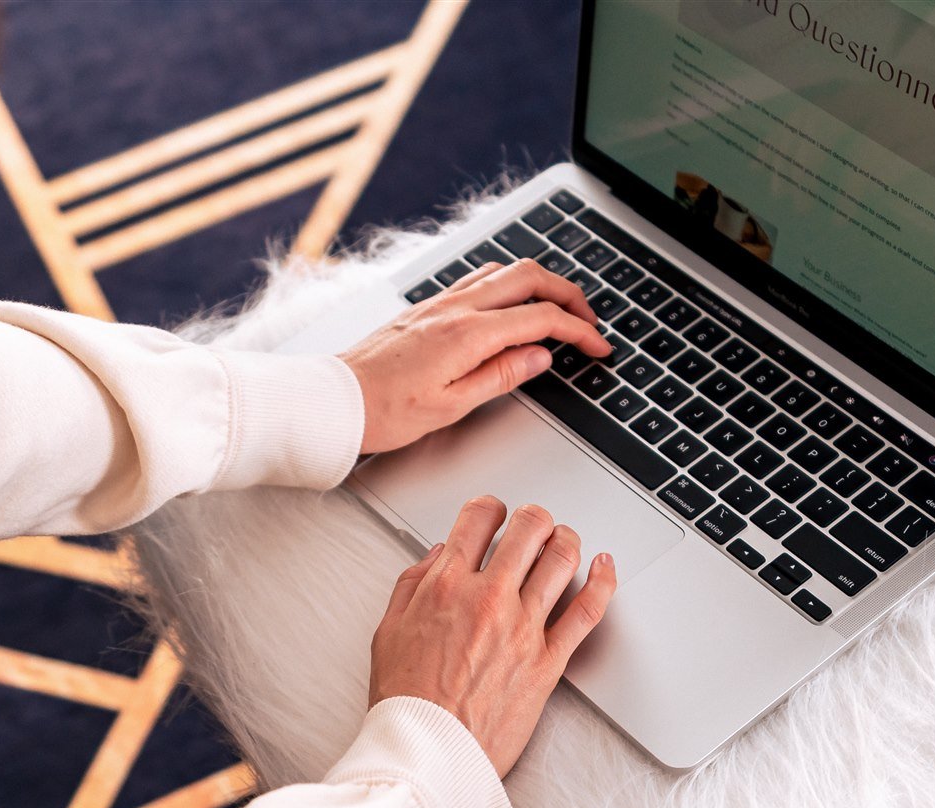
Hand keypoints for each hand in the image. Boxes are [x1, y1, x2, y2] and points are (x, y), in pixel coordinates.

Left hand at [340, 259, 613, 455]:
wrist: (336, 399)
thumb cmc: (384, 410)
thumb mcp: (452, 406)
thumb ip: (502, 375)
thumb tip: (540, 356)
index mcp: (468, 334)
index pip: (541, 319)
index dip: (579, 331)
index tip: (598, 347)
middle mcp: (455, 308)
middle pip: (530, 277)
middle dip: (569, 293)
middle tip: (588, 320)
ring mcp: (440, 302)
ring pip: (504, 270)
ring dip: (539, 283)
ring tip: (556, 310)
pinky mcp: (427, 306)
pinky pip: (478, 278)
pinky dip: (508, 284)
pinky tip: (510, 305)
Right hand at [369, 495, 618, 777]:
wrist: (428, 751)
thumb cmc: (406, 702)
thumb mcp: (388, 631)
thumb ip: (413, 585)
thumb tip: (440, 555)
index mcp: (445, 587)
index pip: (477, 520)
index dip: (489, 508)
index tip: (493, 513)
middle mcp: (488, 599)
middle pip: (529, 529)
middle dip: (533, 517)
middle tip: (533, 522)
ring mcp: (524, 628)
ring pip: (561, 559)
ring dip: (566, 539)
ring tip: (563, 540)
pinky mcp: (549, 661)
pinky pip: (588, 610)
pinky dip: (603, 580)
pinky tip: (605, 566)